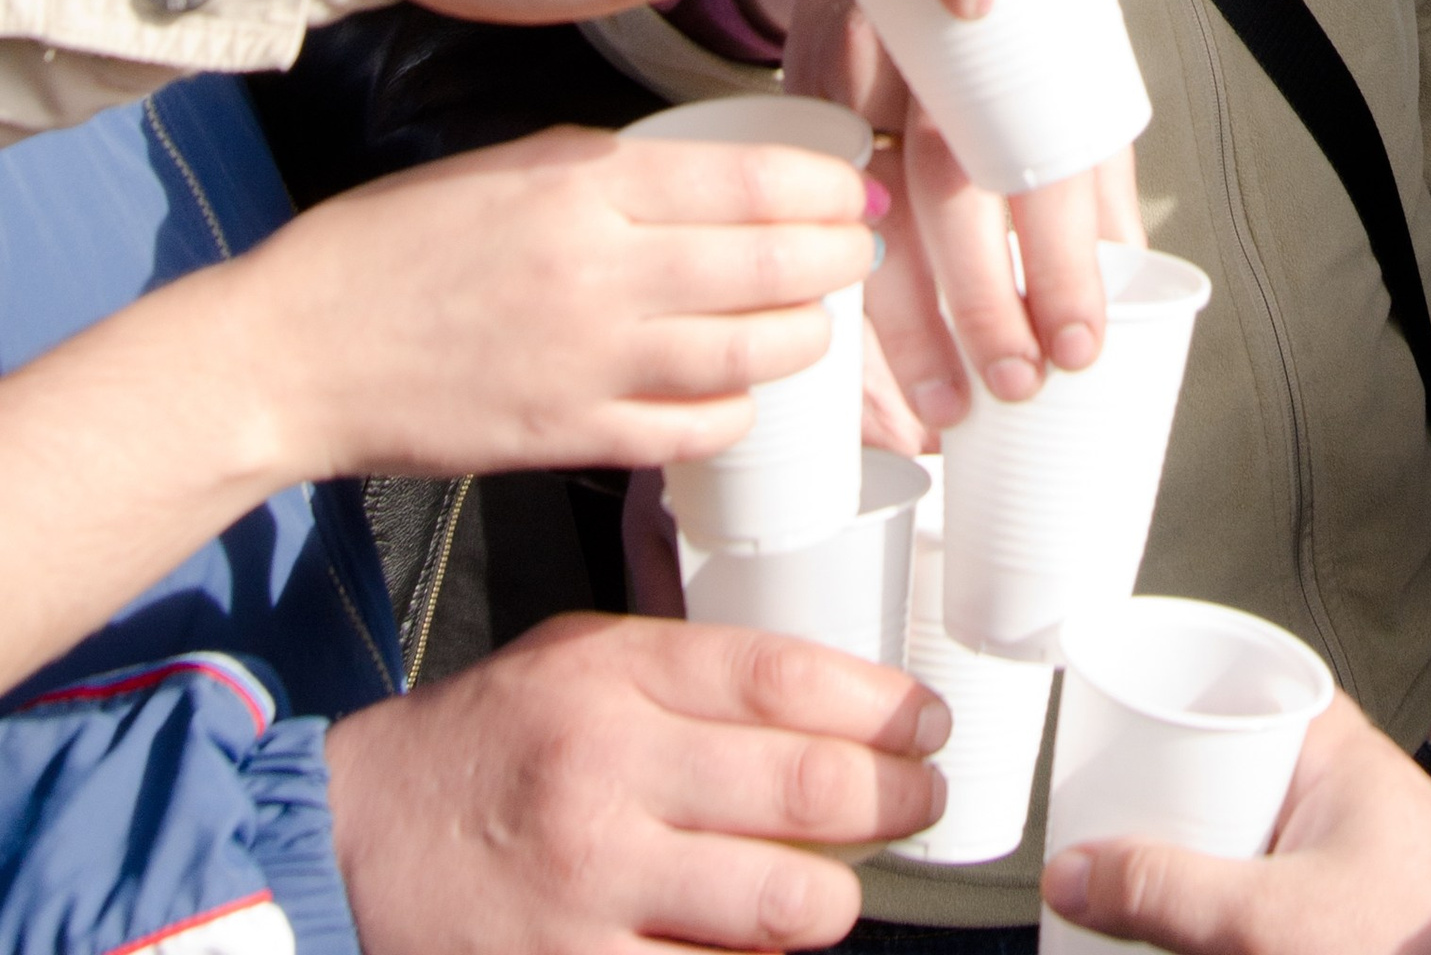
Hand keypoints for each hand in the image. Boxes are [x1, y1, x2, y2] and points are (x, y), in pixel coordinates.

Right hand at [220, 125, 879, 481]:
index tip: (855, 190)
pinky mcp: (572, 437)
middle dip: (834, 259)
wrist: (296, 352)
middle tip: (857, 252)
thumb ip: (616, 174)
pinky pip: (692, 429)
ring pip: (749, 354)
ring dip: (801, 337)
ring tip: (811, 322)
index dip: (822, 188)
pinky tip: (738, 394)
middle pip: (770, 265)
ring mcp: (591, 363)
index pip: (750, 180)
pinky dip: (733, 411)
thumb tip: (716, 182)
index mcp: (587, 186)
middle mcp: (603, 272)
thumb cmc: (395, 244)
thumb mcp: (513, 165)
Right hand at [327, 612, 948, 954]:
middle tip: (919, 802)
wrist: (352, 843)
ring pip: (777, 905)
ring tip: (849, 887)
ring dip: (837, 901)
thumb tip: (818, 687)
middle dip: (892, 802)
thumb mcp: (574, 657)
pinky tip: (762, 944)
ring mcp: (593, 884)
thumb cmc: (482, 743)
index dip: (879, 704)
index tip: (926, 723)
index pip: (783, 678)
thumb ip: (682, 666)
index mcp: (612, 677)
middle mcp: (608, 775)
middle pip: (803, 789)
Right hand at [787, 0, 1143, 421]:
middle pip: (952, 183)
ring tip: (943, 410)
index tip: (1081, 343)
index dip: (1065, 260)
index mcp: (1024, 31)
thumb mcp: (1063, 61)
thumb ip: (1093, 163)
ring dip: (907, 324)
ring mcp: (859, 60)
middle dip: (983, 301)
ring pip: (870, 202)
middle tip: (1015, 384)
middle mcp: (938, 41)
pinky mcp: (801, 88)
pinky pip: (811, 206)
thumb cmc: (997, 9)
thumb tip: (1133, 271)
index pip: (1047, 155)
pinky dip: (840, 301)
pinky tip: (859, 376)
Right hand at [1041, 693, 1430, 954]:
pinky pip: (1286, 876)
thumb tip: (1070, 873)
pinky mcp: (1366, 911)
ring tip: (1141, 864)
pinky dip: (1241, 889)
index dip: (1195, 690)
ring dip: (1209, 846)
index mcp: (1348, 758)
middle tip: (1117, 803)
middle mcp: (1362, 797)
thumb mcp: (1262, 920)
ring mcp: (1368, 858)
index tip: (1132, 708)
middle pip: (1250, 764)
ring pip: (1267, 828)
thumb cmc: (1402, 949)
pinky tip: (1202, 921)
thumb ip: (1163, 894)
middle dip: (1184, 786)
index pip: (1261, 686)